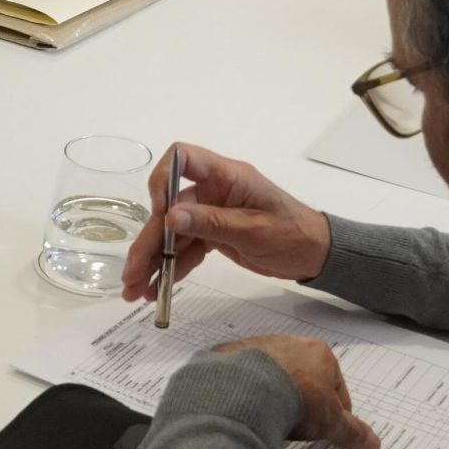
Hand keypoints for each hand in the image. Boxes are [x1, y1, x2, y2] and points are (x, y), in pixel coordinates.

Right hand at [122, 142, 331, 301]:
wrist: (316, 255)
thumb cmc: (294, 233)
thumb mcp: (254, 230)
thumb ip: (212, 223)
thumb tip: (170, 216)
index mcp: (226, 176)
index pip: (184, 158)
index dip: (163, 178)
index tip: (157, 211)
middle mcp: (214, 191)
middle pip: (169, 208)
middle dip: (148, 241)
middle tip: (131, 273)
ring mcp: (211, 214)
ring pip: (172, 234)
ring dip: (153, 261)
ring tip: (134, 290)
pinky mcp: (212, 236)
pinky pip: (185, 250)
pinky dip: (171, 268)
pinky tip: (155, 289)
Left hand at [214, 335, 382, 448]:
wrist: (245, 390)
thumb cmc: (297, 401)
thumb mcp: (331, 423)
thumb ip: (353, 432)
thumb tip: (374, 444)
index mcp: (320, 353)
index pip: (336, 385)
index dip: (336, 411)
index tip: (329, 430)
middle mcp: (290, 343)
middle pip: (304, 375)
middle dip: (304, 398)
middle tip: (299, 425)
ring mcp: (258, 346)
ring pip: (273, 372)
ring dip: (275, 392)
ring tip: (270, 418)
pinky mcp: (230, 354)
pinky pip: (243, 375)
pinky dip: (247, 389)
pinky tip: (246, 408)